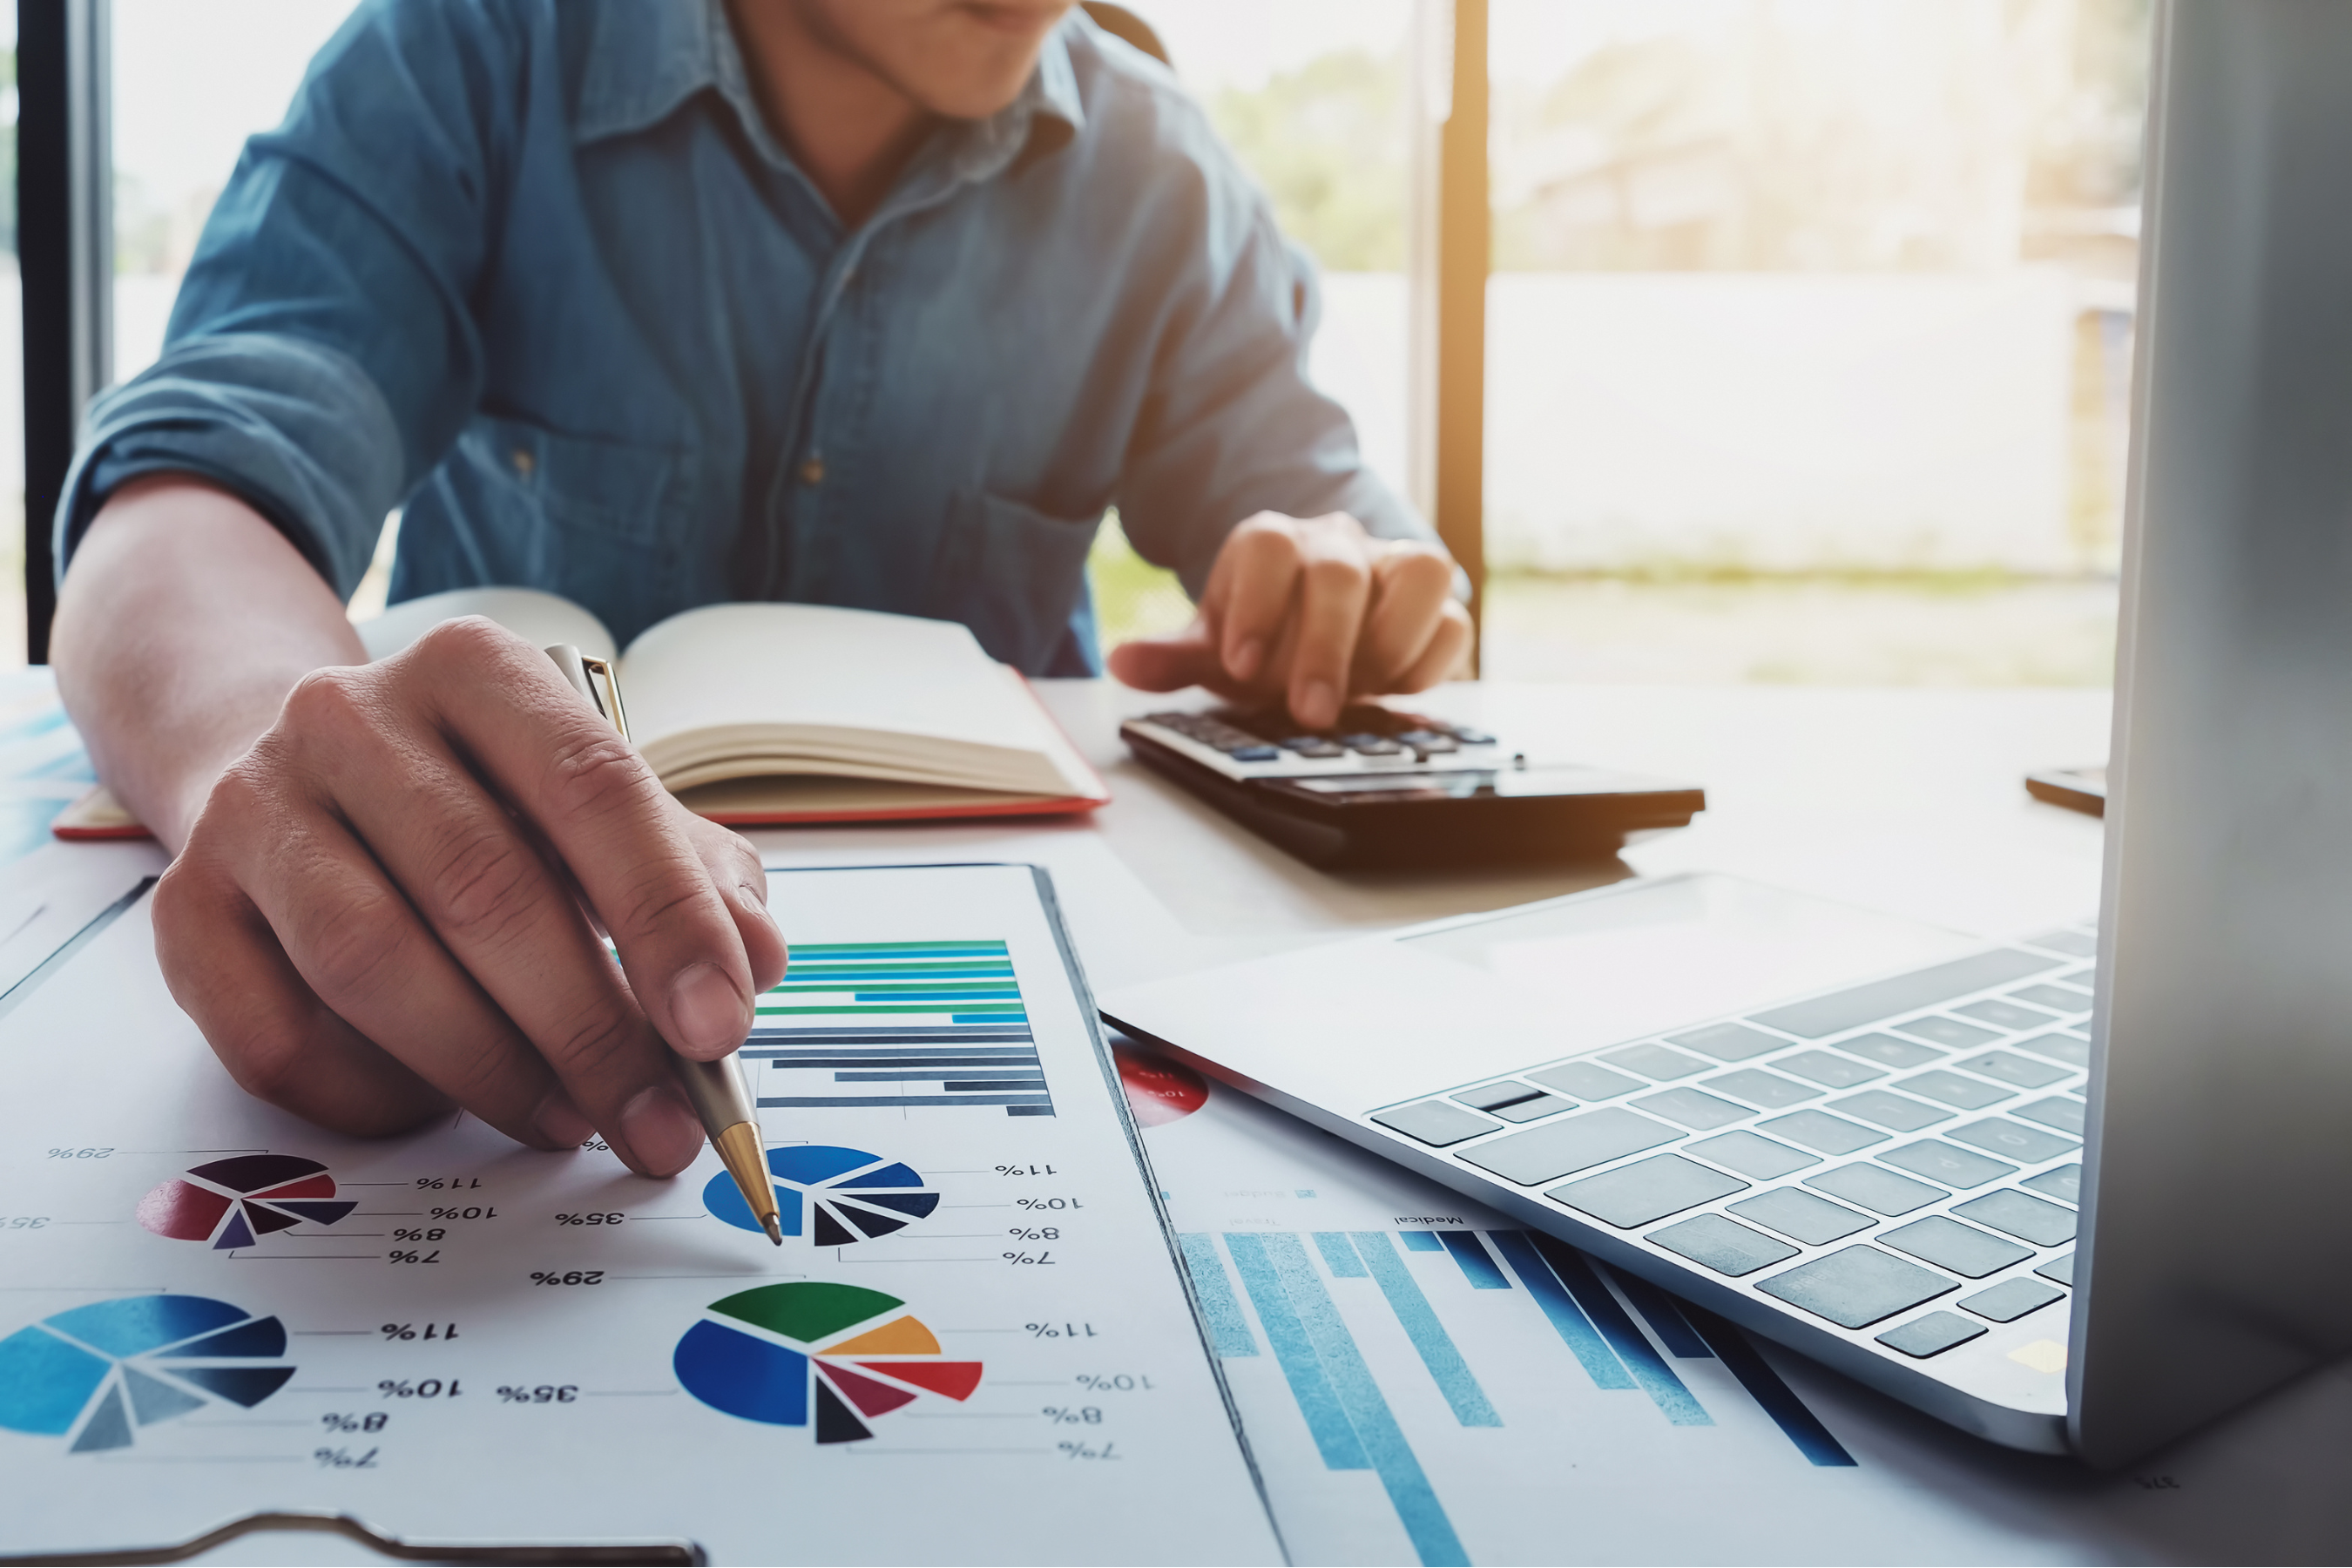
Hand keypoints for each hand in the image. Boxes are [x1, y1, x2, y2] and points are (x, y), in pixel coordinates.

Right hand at [150, 617, 788, 1175]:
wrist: (296, 779)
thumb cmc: (482, 806)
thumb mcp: (600, 812)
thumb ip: (694, 875)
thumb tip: (757, 959)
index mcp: (477, 671)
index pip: (592, 787)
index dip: (665, 916)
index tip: (719, 1023)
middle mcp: (350, 718)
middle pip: (486, 888)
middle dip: (591, 1029)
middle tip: (658, 1122)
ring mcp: (255, 809)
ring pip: (377, 965)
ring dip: (492, 1071)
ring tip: (572, 1121)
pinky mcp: (188, 909)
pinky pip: (282, 1037)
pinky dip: (377, 1094)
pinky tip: (443, 1105)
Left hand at [1104, 511, 1471, 728]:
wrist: (1309, 633)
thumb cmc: (1260, 638)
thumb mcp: (1212, 651)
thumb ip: (1172, 659)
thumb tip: (1123, 663)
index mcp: (1272, 544)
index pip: (1268, 548)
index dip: (1257, 606)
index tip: (1242, 668)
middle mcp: (1336, 544)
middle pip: (1341, 572)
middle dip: (1326, 648)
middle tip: (1311, 712)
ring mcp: (1391, 567)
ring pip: (1421, 573)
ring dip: (1391, 643)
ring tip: (1361, 696)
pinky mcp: (1435, 604)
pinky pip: (1453, 620)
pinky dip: (1428, 663)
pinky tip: (1392, 695)